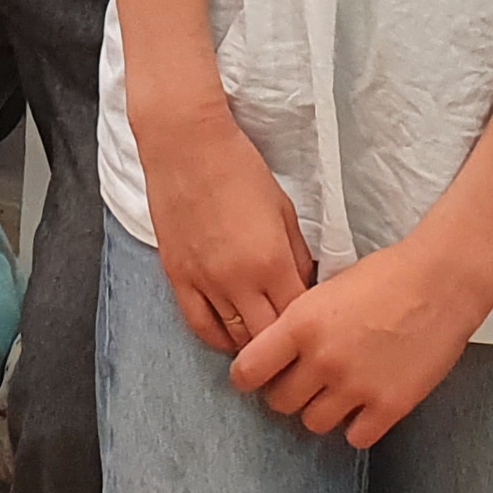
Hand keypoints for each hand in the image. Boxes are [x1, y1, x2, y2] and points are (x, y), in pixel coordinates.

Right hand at [137, 98, 313, 356]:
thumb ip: (298, 255)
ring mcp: (204, 282)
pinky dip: (219, 338)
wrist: (186, 145)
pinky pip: (199, 326)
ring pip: (234, 339)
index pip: (297, 319)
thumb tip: (305, 286)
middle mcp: (237, 280)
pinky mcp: (178, 277)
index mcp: (271, 261)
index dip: (309, 331)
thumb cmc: (240, 168)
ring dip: (252, 345)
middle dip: (283, 347)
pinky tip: (231, 335)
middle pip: (266, 340)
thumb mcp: (284, 210)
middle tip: (293, 346)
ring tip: (265, 342)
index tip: (315, 332)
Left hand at [226, 224, 492, 447]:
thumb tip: (273, 353)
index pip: (247, 371)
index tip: (256, 376)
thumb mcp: (326, 289)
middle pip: (279, 402)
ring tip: (336, 391)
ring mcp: (357, 386)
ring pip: (314, 423)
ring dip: (321, 410)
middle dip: (286, 393)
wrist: (441, 282)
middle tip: (302, 381)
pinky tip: (364, 404)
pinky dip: (357, 425)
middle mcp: (323, 359)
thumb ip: (298, 324)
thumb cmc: (385, 276)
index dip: (248, 376)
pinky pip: (355, 438)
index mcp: (301, 324)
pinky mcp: (390, 406)